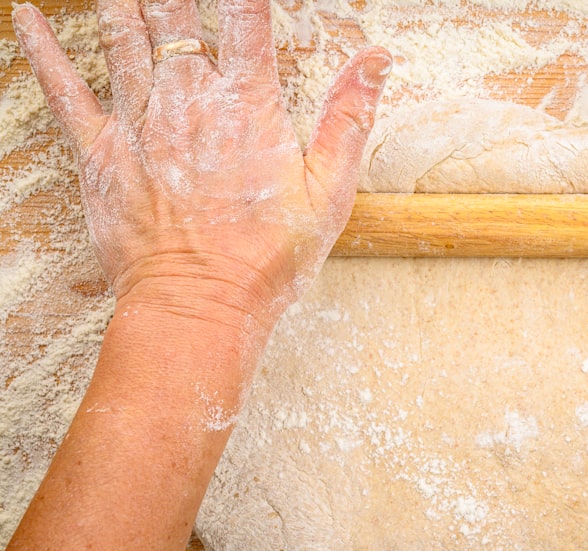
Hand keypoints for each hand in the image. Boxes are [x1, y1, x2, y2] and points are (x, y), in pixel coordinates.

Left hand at [12, 0, 390, 326]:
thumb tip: (377, 60)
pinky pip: (64, 87)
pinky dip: (43, 48)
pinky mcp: (100, 151)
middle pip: (173, 13)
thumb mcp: (330, 191)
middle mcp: (189, 99)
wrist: (200, 306)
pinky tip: (28, 19)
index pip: (246, 15)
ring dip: (120, 1)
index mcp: (248, 104)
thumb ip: (350, 117)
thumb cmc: (267, 257)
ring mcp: (138, 121)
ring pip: (121, 37)